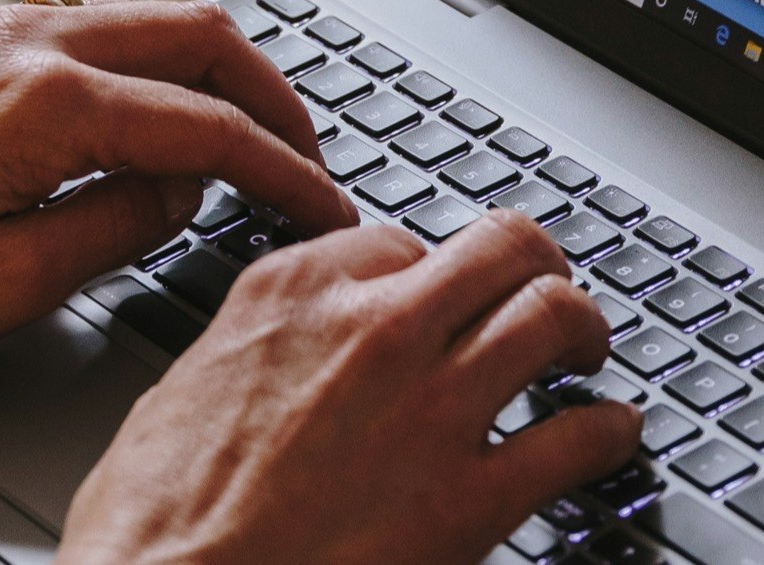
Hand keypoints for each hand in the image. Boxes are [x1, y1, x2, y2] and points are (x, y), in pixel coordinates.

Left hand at [0, 0, 356, 361]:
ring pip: (144, 15)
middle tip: (310, 153)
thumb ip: (117, 226)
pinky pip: (88, 24)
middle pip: (197, 34)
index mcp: (46, 104)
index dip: (285, 171)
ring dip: (211, 65)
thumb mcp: (7, 285)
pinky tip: (155, 110)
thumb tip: (184, 188)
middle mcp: (24, 41)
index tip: (327, 207)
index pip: (209, 127)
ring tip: (249, 131)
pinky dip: (147, 59)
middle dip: (271, 90)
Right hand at [63, 213, 639, 564]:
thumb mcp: (184, 389)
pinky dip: (608, 433)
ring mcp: (429, 406)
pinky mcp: (469, 497)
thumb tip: (282, 359)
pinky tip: (610, 437)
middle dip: (534, 269)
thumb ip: (256, 349)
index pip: (400, 241)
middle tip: (545, 295)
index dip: (431, 274)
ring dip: (583, 331)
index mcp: (291, 293)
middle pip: (501, 249)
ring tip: (587, 353)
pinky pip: (577, 439)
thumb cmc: (153, 523)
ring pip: (552, 318)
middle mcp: (371, 327)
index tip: (442, 298)